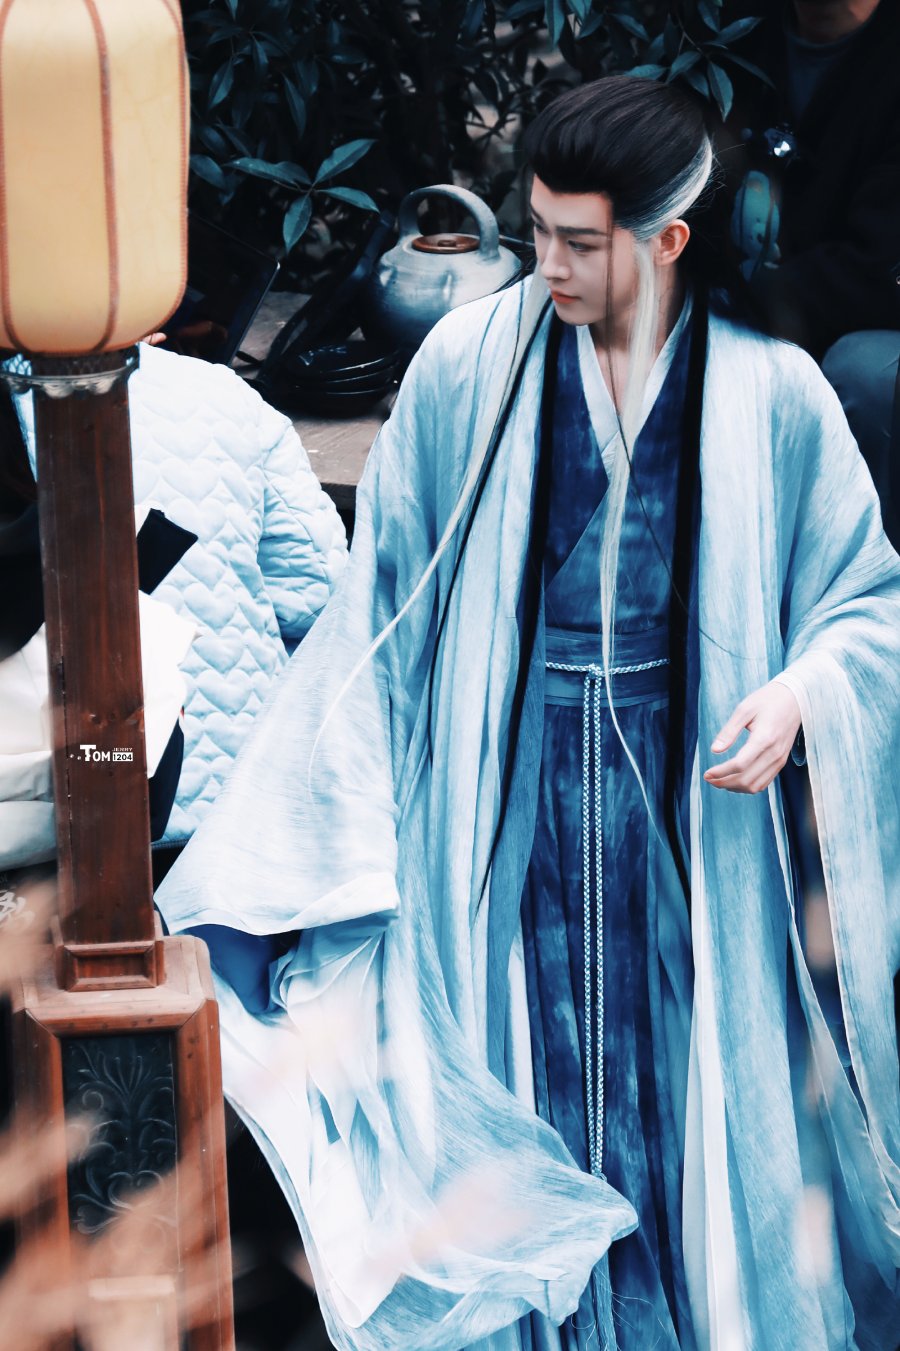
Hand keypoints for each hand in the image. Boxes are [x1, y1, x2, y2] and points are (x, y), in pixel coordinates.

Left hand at [703, 680, 801, 794]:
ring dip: (735, 787)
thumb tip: (715, 750)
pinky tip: (734, 779)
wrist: (794, 699)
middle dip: (724, 783)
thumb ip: (729, 731)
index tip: (707, 773)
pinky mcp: (781, 762)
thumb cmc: (767, 701)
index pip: (740, 765)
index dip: (720, 772)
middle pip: (746, 780)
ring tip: (719, 780)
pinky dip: (747, 786)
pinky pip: (764, 782)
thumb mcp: (744, 709)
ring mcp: (780, 760)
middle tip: (708, 778)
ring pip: (755, 786)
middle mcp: (774, 753)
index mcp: (764, 738)